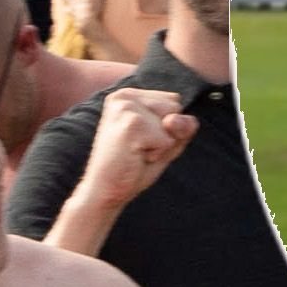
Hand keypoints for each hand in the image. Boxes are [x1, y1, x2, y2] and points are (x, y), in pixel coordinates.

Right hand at [75, 88, 196, 211]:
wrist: (104, 192)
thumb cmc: (134, 167)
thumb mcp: (166, 142)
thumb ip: (182, 126)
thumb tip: (174, 120)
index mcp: (128, 94)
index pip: (173, 101)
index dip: (167, 127)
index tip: (142, 140)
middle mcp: (124, 96)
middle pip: (175, 107)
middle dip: (166, 134)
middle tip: (138, 149)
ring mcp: (126, 108)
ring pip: (172, 122)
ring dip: (161, 145)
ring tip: (136, 153)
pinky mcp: (131, 125)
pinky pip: (167, 140)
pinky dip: (158, 154)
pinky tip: (135, 158)